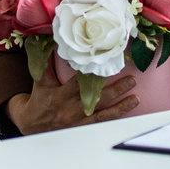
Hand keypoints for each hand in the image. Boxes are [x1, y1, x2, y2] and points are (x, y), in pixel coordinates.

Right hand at [8, 64, 139, 134]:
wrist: (34, 126)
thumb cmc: (39, 99)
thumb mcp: (41, 80)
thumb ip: (47, 61)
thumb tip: (51, 40)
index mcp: (60, 96)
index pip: (77, 84)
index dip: (92, 76)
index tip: (106, 66)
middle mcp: (71, 109)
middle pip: (96, 99)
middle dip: (115, 90)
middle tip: (132, 80)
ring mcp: (79, 121)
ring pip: (103, 114)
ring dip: (121, 107)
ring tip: (136, 98)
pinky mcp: (84, 128)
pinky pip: (102, 123)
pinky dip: (116, 117)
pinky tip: (129, 110)